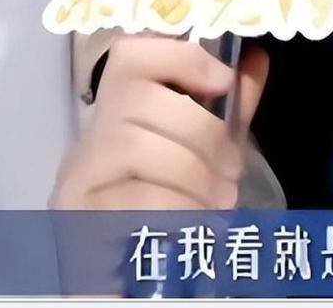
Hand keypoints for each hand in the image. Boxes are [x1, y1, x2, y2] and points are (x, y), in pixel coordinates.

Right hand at [49, 34, 269, 209]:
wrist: (136, 275)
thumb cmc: (173, 204)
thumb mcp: (204, 150)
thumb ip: (228, 108)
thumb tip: (255, 59)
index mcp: (120, 111)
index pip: (131, 57)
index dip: (181, 58)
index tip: (224, 80)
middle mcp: (91, 137)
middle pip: (141, 103)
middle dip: (203, 133)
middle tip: (232, 170)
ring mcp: (79, 174)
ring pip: (136, 148)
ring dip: (194, 176)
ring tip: (220, 201)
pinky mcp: (77, 216)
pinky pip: (134, 200)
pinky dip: (177, 210)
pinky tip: (196, 226)